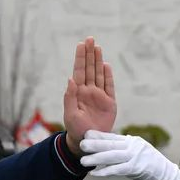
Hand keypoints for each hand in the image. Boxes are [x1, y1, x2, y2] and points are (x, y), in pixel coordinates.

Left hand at [63, 38, 115, 154]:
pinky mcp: (109, 102)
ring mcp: (99, 96)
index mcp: (78, 92)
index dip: (81, 58)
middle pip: (90, 69)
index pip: (79, 71)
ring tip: (97, 47)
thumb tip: (70, 79)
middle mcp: (89, 91)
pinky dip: (108, 76)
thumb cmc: (76, 129)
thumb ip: (70, 97)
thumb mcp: (70, 114)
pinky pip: (109, 86)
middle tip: (90, 39)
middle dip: (90, 54)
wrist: (88, 141)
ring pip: (99, 74)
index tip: (81, 44)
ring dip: (98, 60)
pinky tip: (106, 65)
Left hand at [80, 131, 179, 179]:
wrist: (166, 177)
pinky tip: (95, 173)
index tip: (86, 134)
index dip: (99, 135)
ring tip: (83, 161)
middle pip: (111, 144)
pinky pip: (119, 169)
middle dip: (95, 144)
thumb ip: (122, 152)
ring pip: (113, 156)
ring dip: (97, 159)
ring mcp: (136, 156)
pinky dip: (106, 171)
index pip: (113, 137)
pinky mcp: (138, 168)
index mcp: (132, 141)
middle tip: (81, 144)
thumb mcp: (135, 155)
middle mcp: (134, 146)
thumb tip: (104, 151)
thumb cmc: (149, 167)